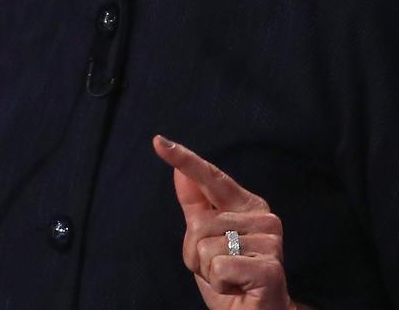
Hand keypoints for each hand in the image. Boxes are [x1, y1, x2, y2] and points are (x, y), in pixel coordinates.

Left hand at [153, 135, 298, 309]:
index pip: (211, 177)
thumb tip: (180, 172)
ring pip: (207, 245)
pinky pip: (218, 266)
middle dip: (196, 252)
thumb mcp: (204, 239)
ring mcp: (269, 242)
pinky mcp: (269, 268)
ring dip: (207, 270)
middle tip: (218, 268)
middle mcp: (264, 218)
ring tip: (229, 278)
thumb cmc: (230, 277)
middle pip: (200, 222)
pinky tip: (236, 287)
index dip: (184, 159)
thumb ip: (195, 204)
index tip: (158, 142)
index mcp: (248, 205)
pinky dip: (218, 282)